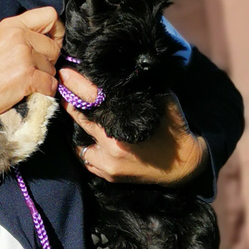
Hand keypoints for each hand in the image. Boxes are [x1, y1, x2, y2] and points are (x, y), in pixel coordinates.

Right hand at [0, 7, 63, 116]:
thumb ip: (20, 36)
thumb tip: (46, 41)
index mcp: (12, 25)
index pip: (50, 15)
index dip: (56, 31)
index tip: (50, 43)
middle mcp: (20, 36)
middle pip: (54, 47)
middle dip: (48, 61)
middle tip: (32, 70)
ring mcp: (24, 56)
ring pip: (52, 68)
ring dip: (43, 78)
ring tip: (23, 82)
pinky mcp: (27, 77)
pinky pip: (50, 84)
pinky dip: (44, 91)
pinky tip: (29, 92)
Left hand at [61, 70, 207, 184]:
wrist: (185, 166)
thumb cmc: (174, 130)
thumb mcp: (162, 101)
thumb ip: (139, 89)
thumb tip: (121, 72)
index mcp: (123, 127)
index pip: (92, 101)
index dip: (76, 86)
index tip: (65, 74)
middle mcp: (112, 147)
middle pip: (81, 122)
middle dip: (72, 105)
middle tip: (64, 89)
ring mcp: (108, 165)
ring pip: (79, 145)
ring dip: (78, 131)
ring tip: (78, 116)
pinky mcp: (109, 176)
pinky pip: (88, 160)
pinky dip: (86, 148)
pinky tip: (88, 137)